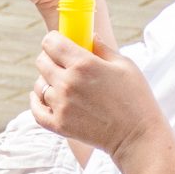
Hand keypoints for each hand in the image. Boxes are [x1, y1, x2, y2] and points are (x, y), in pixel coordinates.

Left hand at [30, 32, 165, 160]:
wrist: (138, 137)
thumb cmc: (136, 98)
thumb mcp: (125, 66)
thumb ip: (103, 48)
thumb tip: (90, 36)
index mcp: (83, 64)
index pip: (50, 42)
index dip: (54, 40)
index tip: (60, 44)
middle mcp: (67, 83)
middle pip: (41, 61)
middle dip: (50, 59)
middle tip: (63, 64)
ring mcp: (61, 105)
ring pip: (39, 85)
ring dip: (47, 82)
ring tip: (62, 84)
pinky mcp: (58, 124)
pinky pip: (36, 109)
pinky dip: (37, 102)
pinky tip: (45, 97)